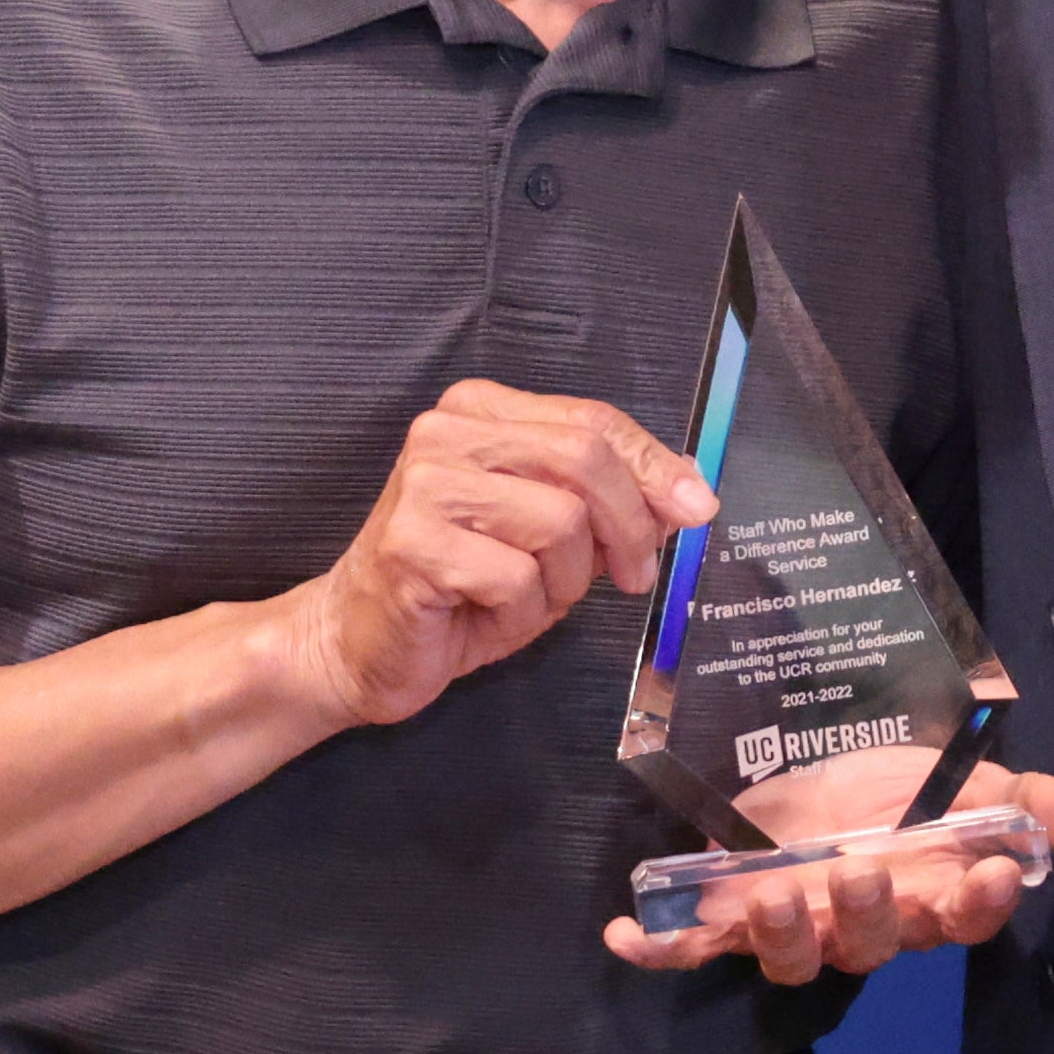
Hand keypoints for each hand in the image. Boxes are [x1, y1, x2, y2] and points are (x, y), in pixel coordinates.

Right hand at [280, 381, 714, 735]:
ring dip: (565, 581)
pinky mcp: (413, 543)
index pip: (592, 419)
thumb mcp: (546, 535)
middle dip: (629, 524)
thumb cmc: (457, 588)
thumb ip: (605, 502)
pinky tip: (484, 614)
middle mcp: (445, 432)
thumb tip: (688, 488)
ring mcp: (424, 484)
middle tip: (634, 574)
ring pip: (560, 521)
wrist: (355, 642)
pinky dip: (522, 613)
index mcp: (480, 411)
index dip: (655, 465)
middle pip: (584, 456)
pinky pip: (517, 579)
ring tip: (528, 598)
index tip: (698, 506)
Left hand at [604, 764, 1053, 984]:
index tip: (991, 873)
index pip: (963, 919)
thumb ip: (1016, 799)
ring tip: (779, 890)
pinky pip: (691, 950)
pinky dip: (656, 950)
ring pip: (792, 957)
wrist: (805, 769)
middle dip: (866, 914)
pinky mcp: (729, 918)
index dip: (980, 904)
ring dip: (785, 931)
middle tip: (859, 869)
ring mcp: (793, 927)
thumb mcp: (959, 777)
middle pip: (872, 944)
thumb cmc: (888, 787)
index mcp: (924, 897)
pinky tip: (624, 934)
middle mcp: (859, 927)